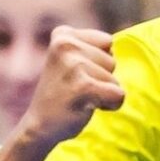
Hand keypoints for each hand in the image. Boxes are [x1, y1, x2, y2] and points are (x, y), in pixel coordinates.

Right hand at [19, 25, 123, 148]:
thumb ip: (93, 47)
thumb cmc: (63, 91)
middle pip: (112, 60)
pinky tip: (86, 107)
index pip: (107, 42)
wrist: (40, 125)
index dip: (99, 62)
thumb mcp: (71, 59)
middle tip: (76, 87)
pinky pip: (118, 95)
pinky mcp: (83, 87)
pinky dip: (110, 105)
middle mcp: (65, 45)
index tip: (76, 73)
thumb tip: (114, 43)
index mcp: (62, 35)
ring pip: (115, 79)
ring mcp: (73, 65)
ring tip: (79, 97)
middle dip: (101, 78)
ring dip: (103, 92)